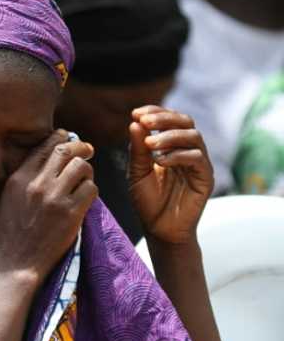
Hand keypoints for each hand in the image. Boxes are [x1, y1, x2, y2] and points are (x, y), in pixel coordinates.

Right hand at [0, 130, 97, 281]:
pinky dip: (91, 191)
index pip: (44, 147)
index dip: (61, 138)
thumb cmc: (10, 234)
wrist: (17, 263)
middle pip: (66, 150)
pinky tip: (85, 198)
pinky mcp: (71, 213)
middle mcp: (37, 184)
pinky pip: (91, 189)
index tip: (68, 138)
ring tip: (84, 179)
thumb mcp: (7, 200)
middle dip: (81, 147)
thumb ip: (23, 179)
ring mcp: (55, 198)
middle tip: (88, 150)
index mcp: (18, 178)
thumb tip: (44, 161)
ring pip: (82, 167)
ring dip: (87, 171)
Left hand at [127, 106, 212, 244]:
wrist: (159, 229)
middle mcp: (187, 150)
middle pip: (185, 122)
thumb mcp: (137, 172)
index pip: (169, 119)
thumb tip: (135, 122)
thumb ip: (137, 149)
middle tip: (145, 121)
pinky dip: (178, 155)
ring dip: (170, 136)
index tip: (136, 113)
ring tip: (150, 145)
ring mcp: (198, 163)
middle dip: (164, 118)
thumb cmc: (147, 201)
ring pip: (193, 137)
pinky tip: (160, 161)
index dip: (155, 112)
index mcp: (171, 146)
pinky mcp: (206, 178)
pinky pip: (198, 158)